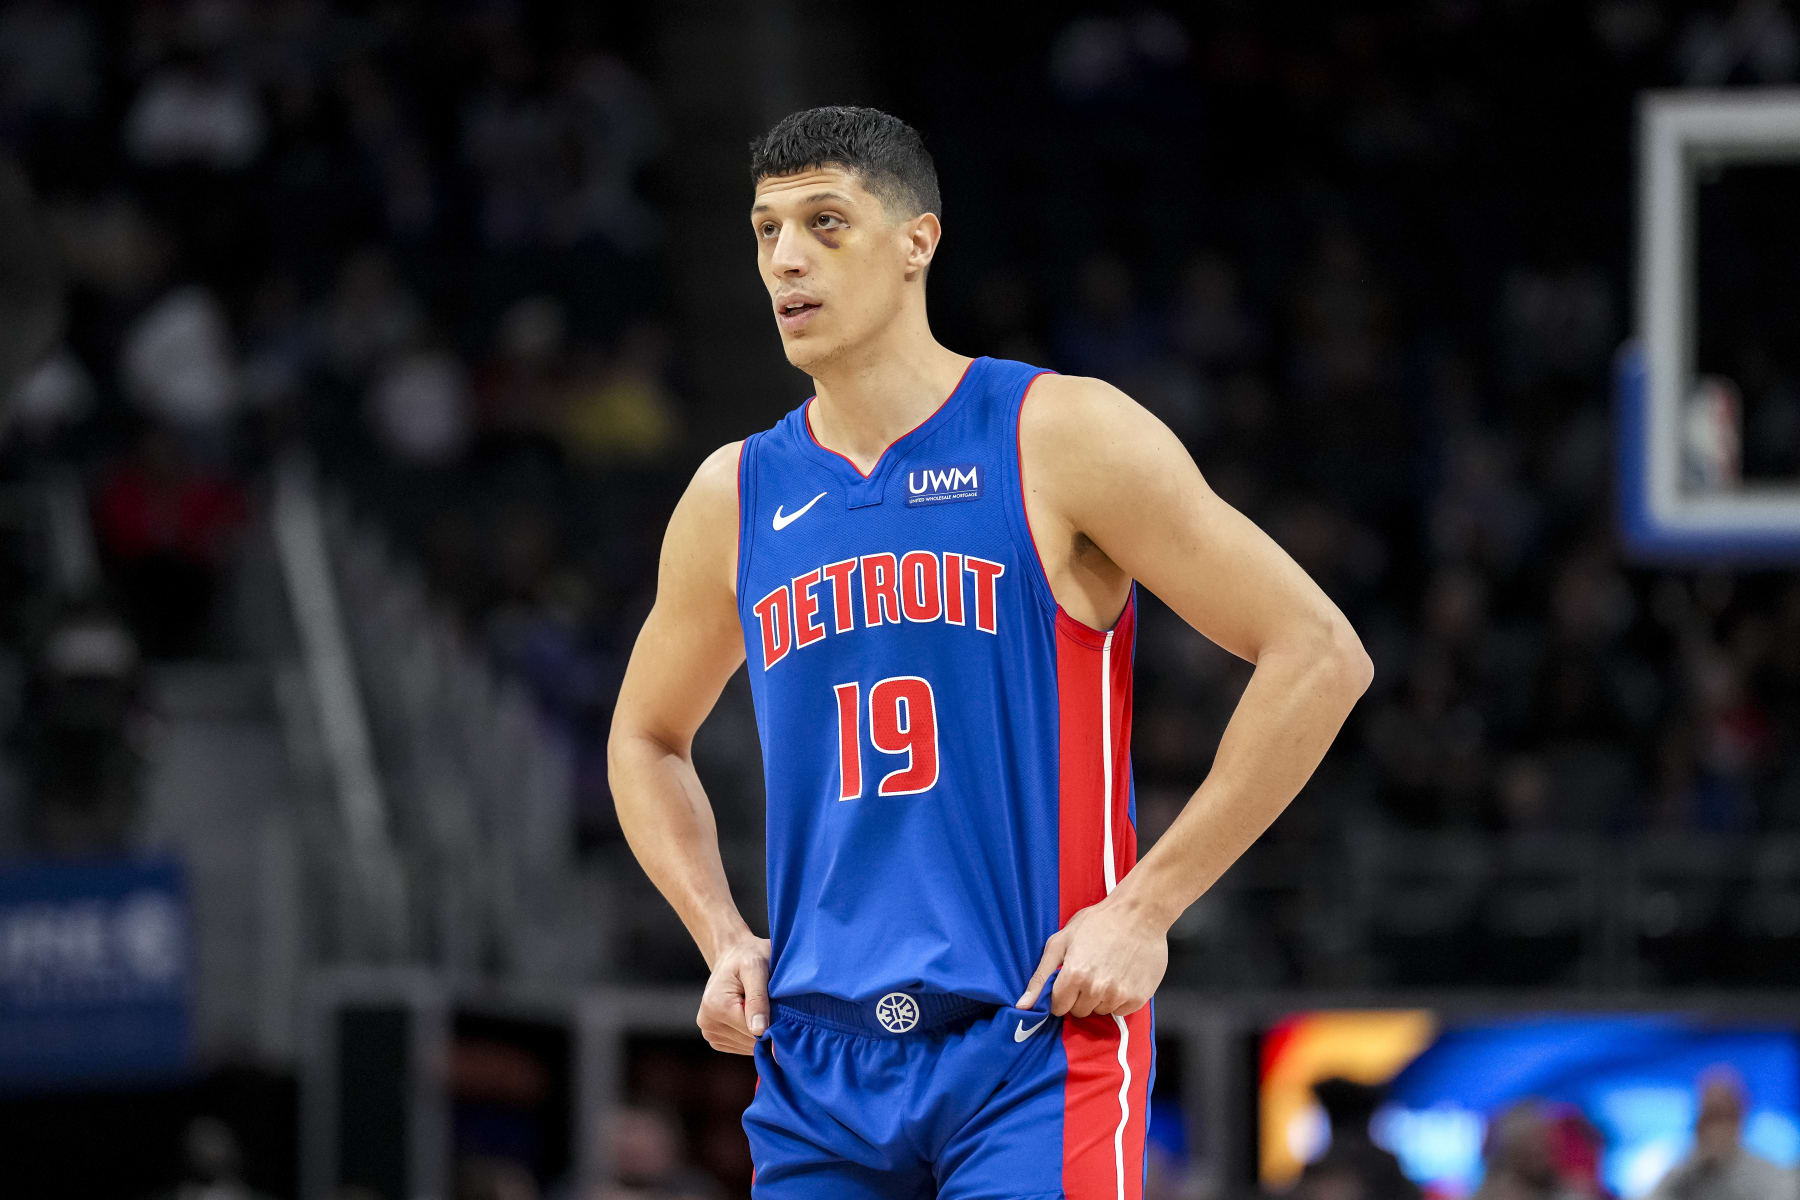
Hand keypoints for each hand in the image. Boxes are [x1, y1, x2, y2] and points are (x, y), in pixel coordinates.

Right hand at [697, 934, 771, 1053]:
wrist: (732, 953)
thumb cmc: (748, 956)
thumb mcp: (756, 968)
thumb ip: (758, 999)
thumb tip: (759, 1031)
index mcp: (717, 1007)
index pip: (754, 1032)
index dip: (773, 1022)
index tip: (779, 1005)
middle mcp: (708, 1023)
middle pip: (750, 1041)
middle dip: (766, 1027)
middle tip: (772, 1003)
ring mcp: (709, 1032)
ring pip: (746, 1046)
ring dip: (759, 1031)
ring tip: (760, 1007)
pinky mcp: (714, 1037)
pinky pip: (740, 1046)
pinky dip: (751, 1034)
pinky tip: (753, 1015)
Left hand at [1016, 898, 1167, 1017]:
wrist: (1139, 913)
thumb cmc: (1099, 922)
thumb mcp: (1060, 942)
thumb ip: (1040, 977)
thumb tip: (1022, 1006)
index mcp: (1074, 975)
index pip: (1059, 1007)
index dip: (1062, 995)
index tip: (1070, 980)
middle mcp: (1096, 989)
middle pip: (1079, 1012)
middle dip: (1080, 996)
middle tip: (1090, 971)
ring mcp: (1119, 995)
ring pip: (1100, 1011)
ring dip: (1100, 997)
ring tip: (1108, 970)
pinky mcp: (1138, 998)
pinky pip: (1120, 1011)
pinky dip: (1119, 999)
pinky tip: (1121, 976)